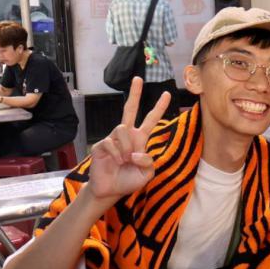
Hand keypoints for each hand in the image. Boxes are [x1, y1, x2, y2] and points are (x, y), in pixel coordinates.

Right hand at [86, 77, 170, 207]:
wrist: (111, 190)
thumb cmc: (129, 180)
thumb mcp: (147, 173)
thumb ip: (148, 162)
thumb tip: (136, 152)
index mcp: (140, 139)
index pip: (151, 120)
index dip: (159, 107)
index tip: (167, 94)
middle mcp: (127, 135)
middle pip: (129, 109)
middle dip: (134, 94)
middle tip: (138, 78)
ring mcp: (113, 138)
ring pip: (123, 129)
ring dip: (127, 147)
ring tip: (124, 160)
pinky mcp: (101, 145)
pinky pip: (111, 143)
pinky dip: (116, 154)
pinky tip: (115, 162)